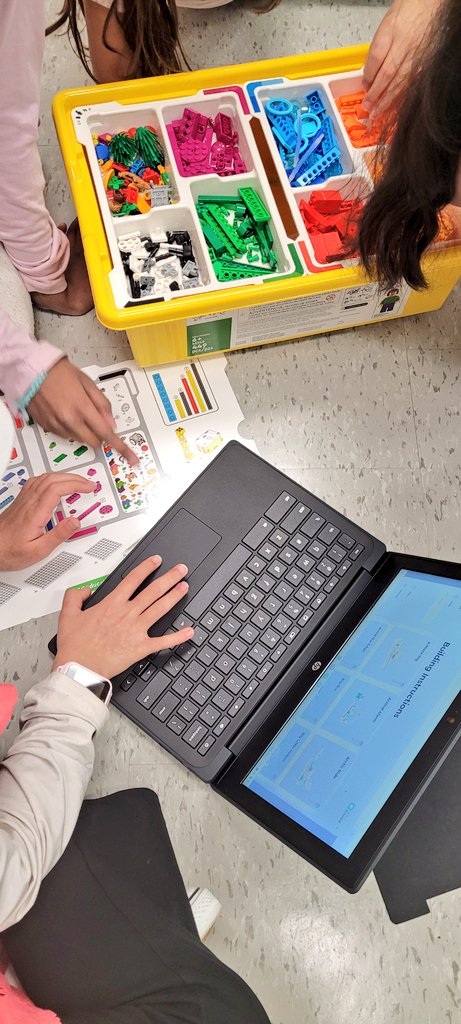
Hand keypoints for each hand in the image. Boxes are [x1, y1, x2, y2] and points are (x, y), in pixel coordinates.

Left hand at [0, 473, 96, 569]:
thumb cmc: (9, 550)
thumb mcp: (38, 550)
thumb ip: (59, 535)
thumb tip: (75, 522)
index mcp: (35, 512)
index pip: (58, 488)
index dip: (76, 484)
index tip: (89, 487)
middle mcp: (29, 502)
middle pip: (53, 479)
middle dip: (74, 478)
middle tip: (88, 484)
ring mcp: (23, 499)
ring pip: (44, 477)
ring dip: (63, 476)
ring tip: (77, 481)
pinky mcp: (20, 501)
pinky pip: (37, 481)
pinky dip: (51, 478)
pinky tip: (55, 482)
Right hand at [28, 359, 136, 465]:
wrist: (32, 370)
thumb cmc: (59, 373)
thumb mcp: (88, 383)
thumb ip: (102, 404)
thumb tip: (111, 423)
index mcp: (82, 408)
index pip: (107, 434)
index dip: (121, 447)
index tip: (131, 457)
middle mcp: (69, 420)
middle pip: (93, 442)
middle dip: (100, 436)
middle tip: (97, 422)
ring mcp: (57, 425)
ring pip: (79, 440)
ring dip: (84, 432)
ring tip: (76, 410)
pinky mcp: (47, 427)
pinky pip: (65, 436)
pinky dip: (70, 429)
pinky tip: (66, 413)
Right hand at [54, 556, 193, 677]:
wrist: (79, 668)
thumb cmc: (75, 646)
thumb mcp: (68, 614)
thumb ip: (75, 596)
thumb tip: (85, 589)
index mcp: (112, 604)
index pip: (133, 579)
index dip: (147, 567)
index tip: (156, 561)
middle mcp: (127, 614)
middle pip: (153, 590)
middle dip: (170, 577)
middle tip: (181, 569)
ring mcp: (136, 630)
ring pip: (161, 608)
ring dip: (175, 596)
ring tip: (184, 587)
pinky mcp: (141, 647)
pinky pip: (163, 641)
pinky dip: (178, 636)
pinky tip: (189, 631)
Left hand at [362, 0, 441, 118]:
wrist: (434, 0)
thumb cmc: (413, 6)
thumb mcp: (389, 20)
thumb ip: (380, 44)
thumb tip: (371, 69)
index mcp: (393, 29)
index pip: (376, 57)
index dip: (368, 76)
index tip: (364, 87)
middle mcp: (406, 42)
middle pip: (387, 74)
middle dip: (376, 94)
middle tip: (368, 108)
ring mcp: (418, 52)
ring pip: (401, 81)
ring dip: (388, 99)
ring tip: (378, 112)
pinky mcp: (427, 59)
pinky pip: (413, 80)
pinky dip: (403, 94)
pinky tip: (397, 104)